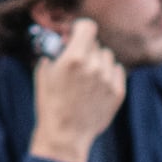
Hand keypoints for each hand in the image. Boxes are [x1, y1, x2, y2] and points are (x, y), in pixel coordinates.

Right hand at [29, 22, 127, 161]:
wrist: (65, 134)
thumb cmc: (50, 103)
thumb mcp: (44, 73)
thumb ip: (55, 52)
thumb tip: (64, 39)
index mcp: (74, 58)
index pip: (88, 27)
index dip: (80, 29)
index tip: (76, 35)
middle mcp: (94, 66)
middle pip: (96, 43)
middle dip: (86, 49)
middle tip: (77, 62)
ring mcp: (108, 79)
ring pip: (107, 56)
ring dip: (98, 61)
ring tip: (87, 76)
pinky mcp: (118, 92)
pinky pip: (117, 70)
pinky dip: (109, 73)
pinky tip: (97, 84)